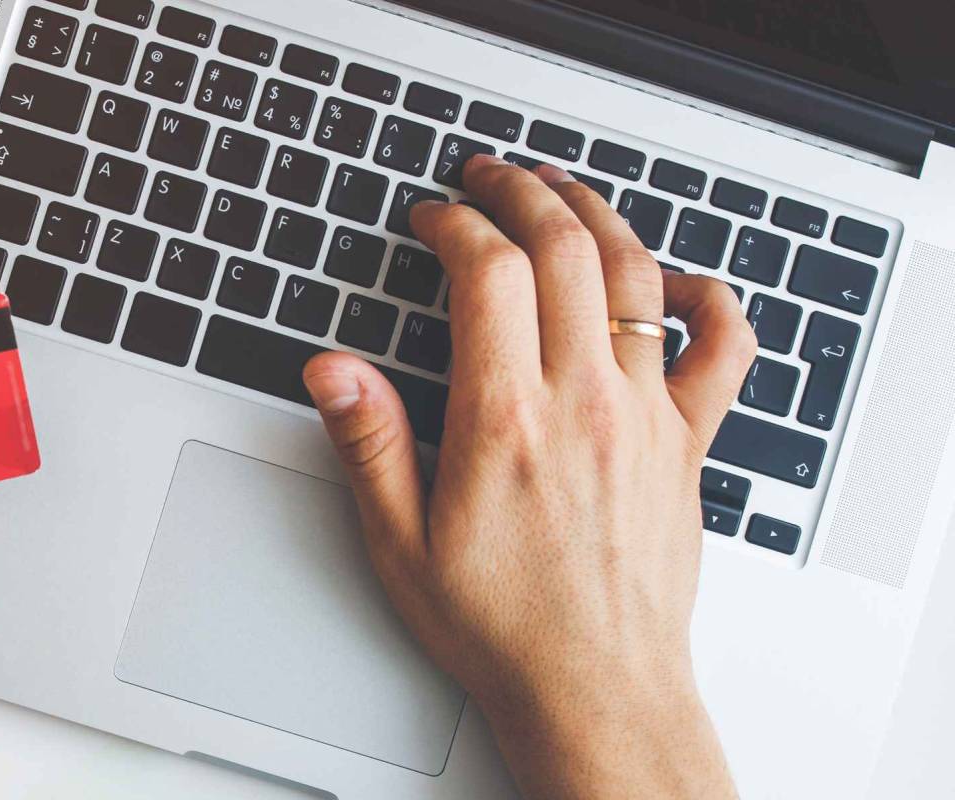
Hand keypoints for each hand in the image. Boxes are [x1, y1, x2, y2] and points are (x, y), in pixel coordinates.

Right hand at [304, 155, 751, 797]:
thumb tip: (333, 371)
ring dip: (597, 216)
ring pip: (635, 276)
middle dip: (521, 193)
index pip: (486, 273)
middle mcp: (584, 404)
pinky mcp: (686, 443)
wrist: (595, 690)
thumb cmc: (501, 626)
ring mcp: (646, 417)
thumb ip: (369, 444)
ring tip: (562, 191)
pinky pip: (721, 349)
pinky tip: (679, 280)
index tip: (431, 218)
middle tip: (489, 177)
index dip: (455, 223)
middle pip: (565, 249)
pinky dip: (709, 298)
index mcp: (505, 420)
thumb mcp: (399, 543)